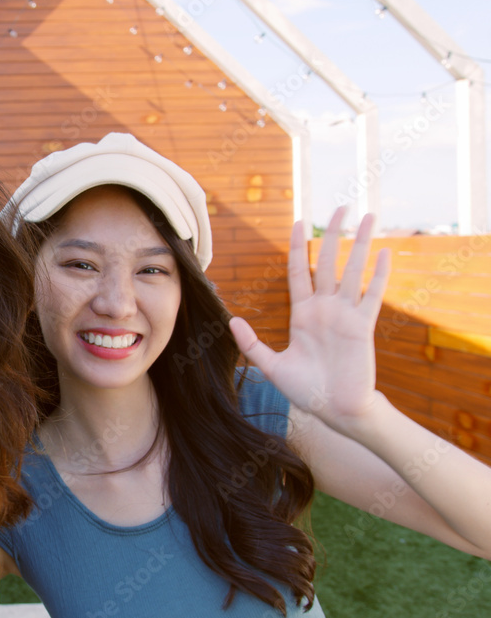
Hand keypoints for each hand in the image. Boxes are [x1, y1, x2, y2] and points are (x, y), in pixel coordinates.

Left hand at [229, 207, 391, 436]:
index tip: (299, 222)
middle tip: (339, 206)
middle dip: (333, 234)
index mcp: (303, 314)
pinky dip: (379, 274)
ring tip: (369, 217)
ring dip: (362, 244)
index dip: (299, 246)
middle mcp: (325, 309)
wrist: (334, 410)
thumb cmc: (306, 390)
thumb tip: (232, 320)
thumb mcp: (272, 365)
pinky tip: (385, 253)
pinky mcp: (363, 327)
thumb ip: (252, 343)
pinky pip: (372, 295)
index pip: (300, 271)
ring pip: (354, 271)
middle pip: (329, 262)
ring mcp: (346, 315)